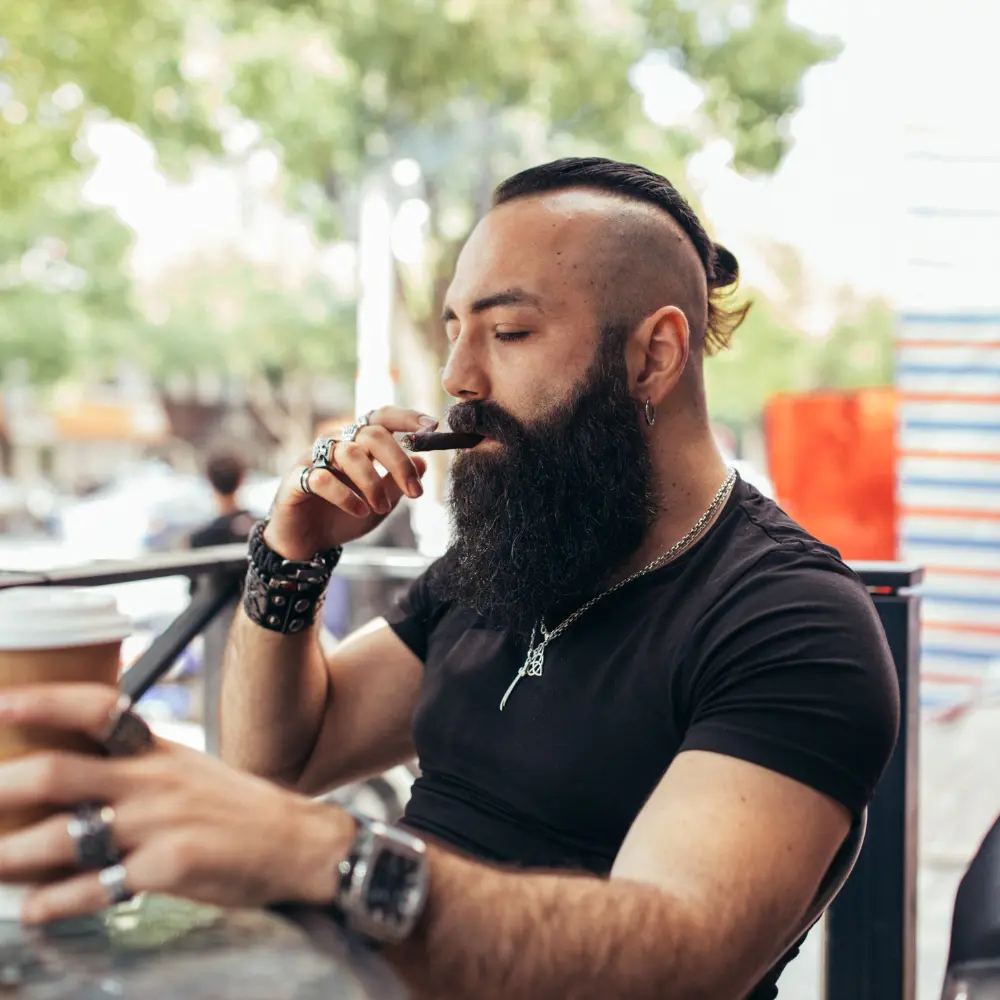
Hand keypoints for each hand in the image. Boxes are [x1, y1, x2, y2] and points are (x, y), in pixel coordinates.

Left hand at [0, 685, 354, 923]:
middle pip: (59, 773)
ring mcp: (160, 825)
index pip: (97, 709)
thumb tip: (73, 780)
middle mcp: (153, 780)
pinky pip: (95, 888)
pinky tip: (34, 911)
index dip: (44, 702)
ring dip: (10, 857)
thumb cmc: (238, 809)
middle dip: (3, 787)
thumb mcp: (189, 771)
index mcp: (157, 750)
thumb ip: (135, 769)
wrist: (299, 842)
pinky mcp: (170, 868)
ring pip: (63, 838)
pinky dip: (54, 904)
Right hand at [266, 406, 437, 558]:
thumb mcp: (380, 504)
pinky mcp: (295, 480)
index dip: (405, 417)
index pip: (381, 417)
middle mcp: (335, 444)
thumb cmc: (344, 518)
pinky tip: (359, 511)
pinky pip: (322, 479)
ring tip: (382, 508)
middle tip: (416, 492)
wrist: (308, 544)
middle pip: (372, 434)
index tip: (431, 426)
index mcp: (357, 444)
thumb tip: (423, 462)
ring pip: (349, 454)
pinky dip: (345, 496)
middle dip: (399, 462)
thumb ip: (397, 484)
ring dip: (373, 483)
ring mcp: (313, 459)